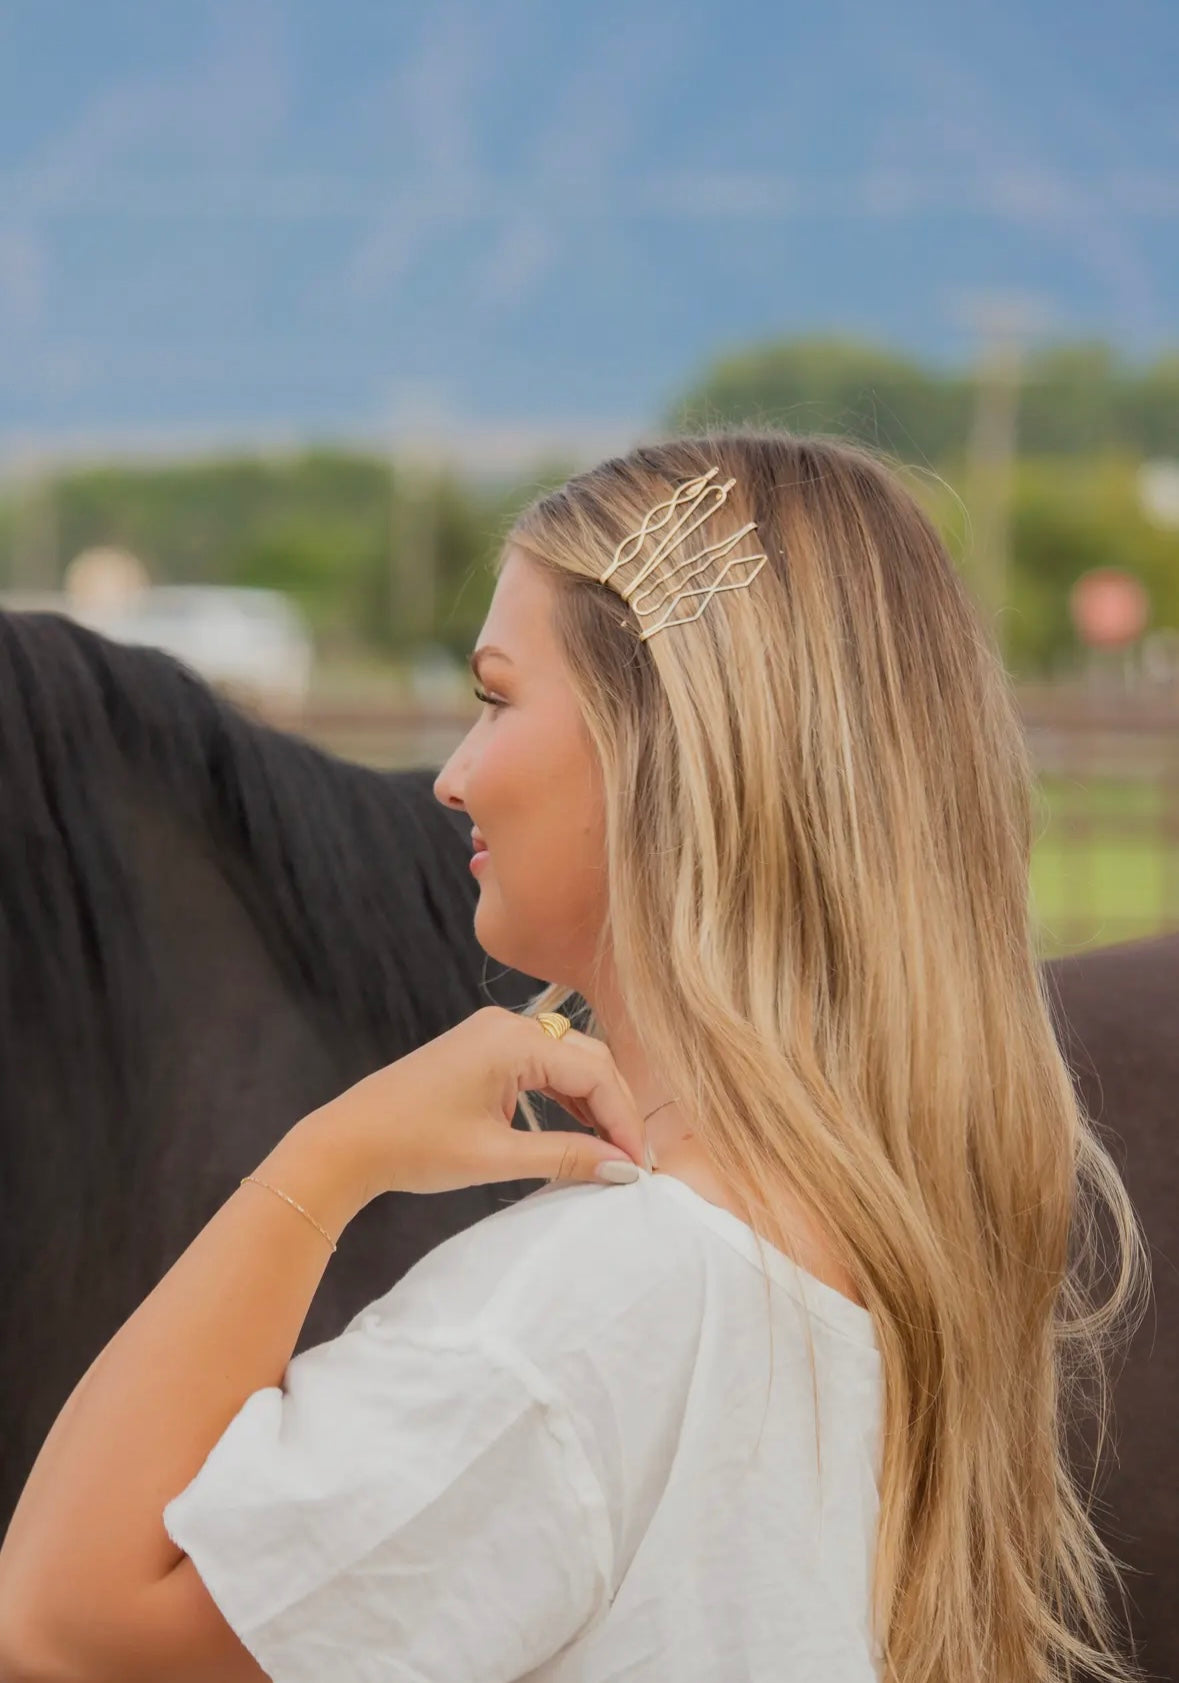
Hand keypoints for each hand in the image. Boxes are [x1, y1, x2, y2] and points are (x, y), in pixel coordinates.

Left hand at [312, 1006, 646, 1198]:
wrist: (349, 1141)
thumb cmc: (414, 1146)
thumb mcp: (496, 1157)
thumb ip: (566, 1156)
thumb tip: (620, 1169)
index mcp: (513, 1040)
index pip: (594, 1073)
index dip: (624, 1120)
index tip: (637, 1166)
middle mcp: (508, 1025)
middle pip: (588, 1059)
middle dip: (616, 1108)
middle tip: (630, 1161)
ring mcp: (493, 1034)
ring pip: (568, 1060)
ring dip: (593, 1102)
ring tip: (610, 1151)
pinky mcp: (483, 1049)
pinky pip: (541, 1064)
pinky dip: (564, 1096)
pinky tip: (578, 1129)